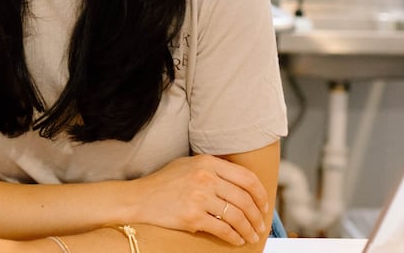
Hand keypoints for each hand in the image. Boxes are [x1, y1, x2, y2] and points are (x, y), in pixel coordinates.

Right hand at [129, 155, 267, 244]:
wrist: (139, 199)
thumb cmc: (164, 183)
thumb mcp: (188, 165)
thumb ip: (213, 169)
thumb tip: (241, 182)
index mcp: (207, 162)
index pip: (246, 178)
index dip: (261, 194)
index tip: (264, 206)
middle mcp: (205, 177)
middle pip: (245, 199)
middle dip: (258, 216)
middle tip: (260, 226)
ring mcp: (199, 197)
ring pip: (237, 216)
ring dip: (248, 229)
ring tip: (251, 236)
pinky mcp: (193, 216)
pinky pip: (223, 229)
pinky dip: (234, 237)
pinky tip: (236, 240)